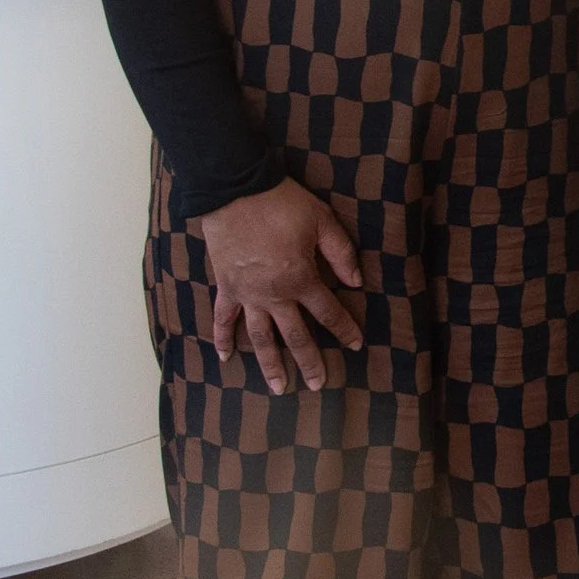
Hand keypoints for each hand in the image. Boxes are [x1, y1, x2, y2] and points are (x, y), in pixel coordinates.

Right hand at [195, 177, 365, 394]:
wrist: (235, 190)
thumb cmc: (282, 204)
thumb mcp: (322, 222)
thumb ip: (341, 253)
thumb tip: (356, 282)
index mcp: (301, 279)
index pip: (328, 312)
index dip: (344, 329)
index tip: (355, 344)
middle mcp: (274, 294)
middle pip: (295, 336)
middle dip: (309, 361)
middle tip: (318, 385)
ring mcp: (247, 294)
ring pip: (260, 337)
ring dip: (270, 364)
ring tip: (279, 387)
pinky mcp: (226, 286)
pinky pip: (223, 318)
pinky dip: (222, 339)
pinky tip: (225, 358)